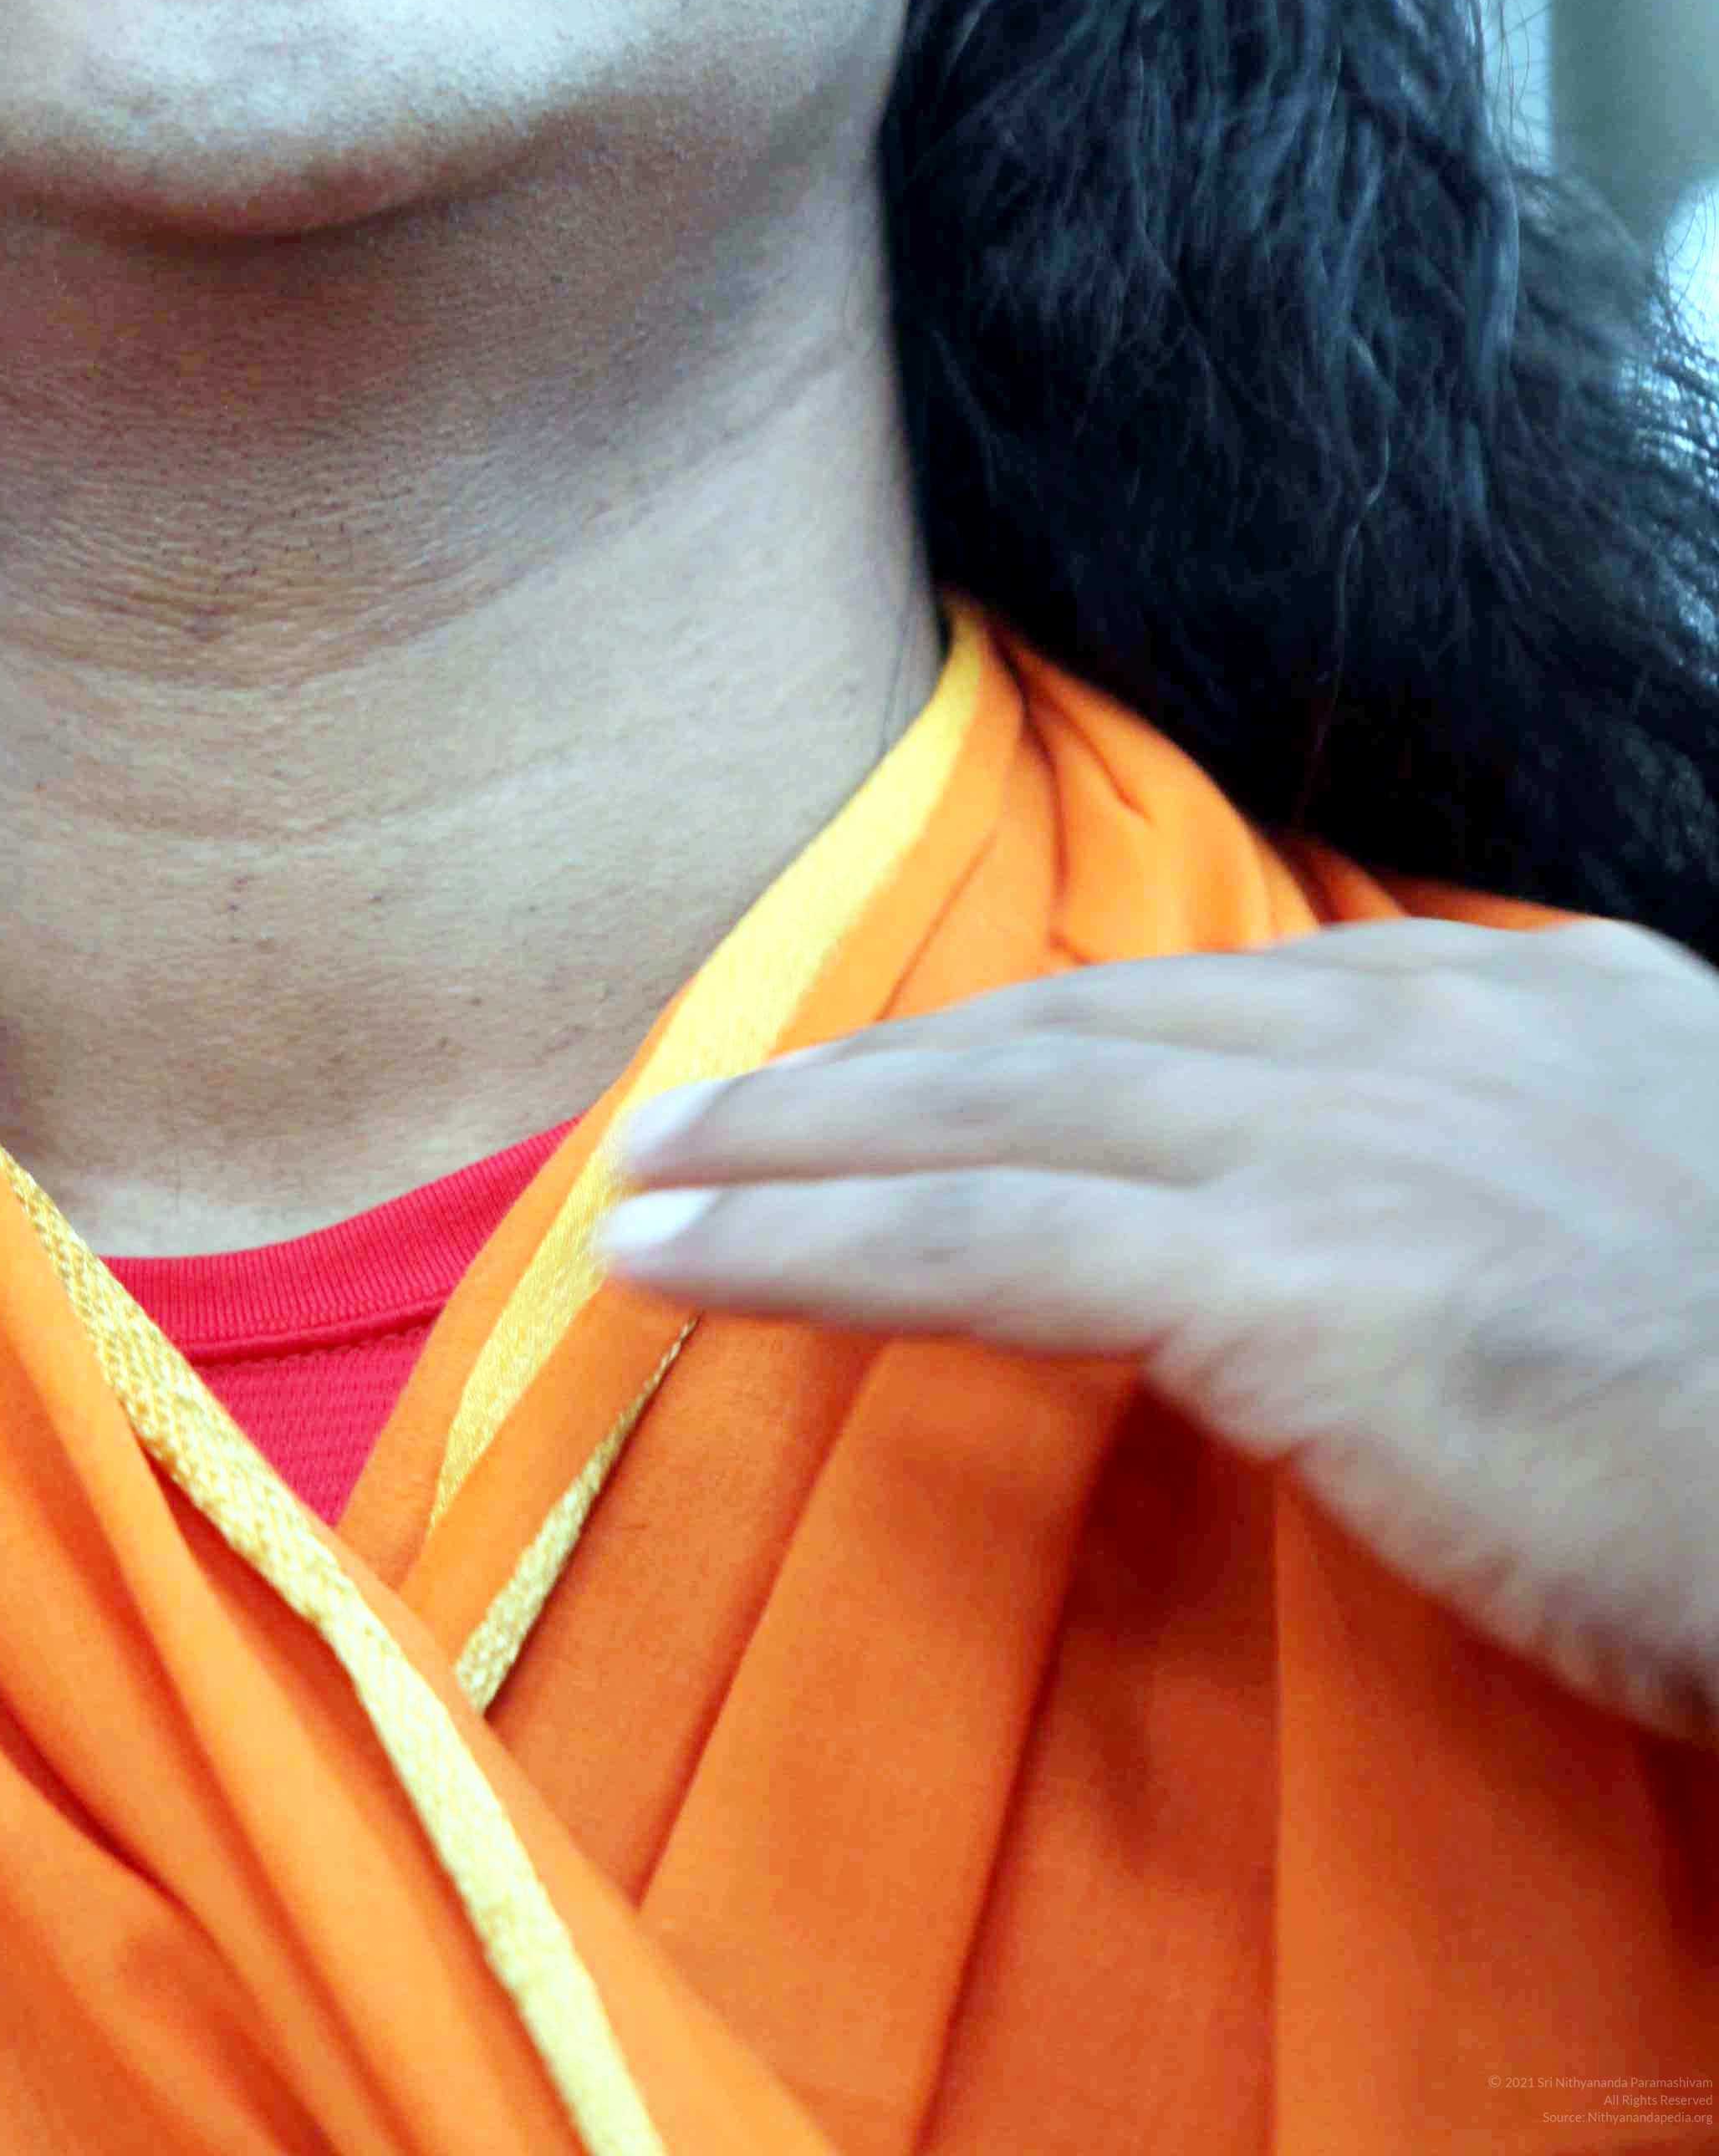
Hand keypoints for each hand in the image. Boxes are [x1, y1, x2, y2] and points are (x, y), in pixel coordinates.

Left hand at [597, 914, 1718, 1745]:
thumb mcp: (1697, 1208)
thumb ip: (1557, 1172)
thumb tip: (1465, 1223)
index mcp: (1535, 996)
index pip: (1233, 996)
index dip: (1052, 1038)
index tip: (935, 1073)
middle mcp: (1420, 1023)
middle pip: (1083, 1021)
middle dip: (891, 1068)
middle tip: (726, 1106)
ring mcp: (1342, 1136)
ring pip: (1001, 1112)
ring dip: (803, 1145)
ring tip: (657, 1178)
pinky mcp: (1282, 1276)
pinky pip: (984, 1247)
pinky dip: (812, 1247)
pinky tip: (687, 1262)